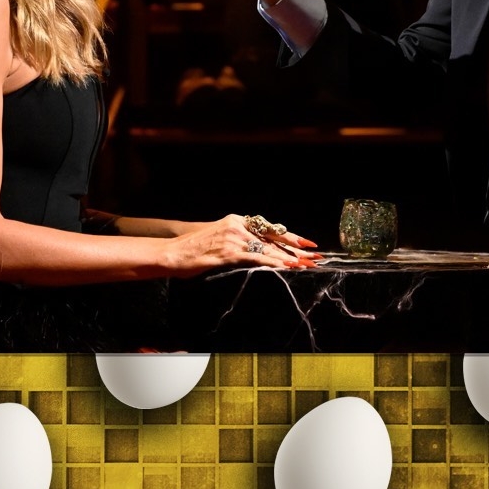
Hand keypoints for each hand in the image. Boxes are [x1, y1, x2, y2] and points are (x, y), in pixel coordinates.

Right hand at [161, 214, 319, 276]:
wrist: (173, 253)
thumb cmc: (193, 250)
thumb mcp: (218, 240)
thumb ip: (237, 242)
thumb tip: (255, 253)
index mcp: (237, 220)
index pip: (269, 229)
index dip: (289, 237)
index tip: (306, 243)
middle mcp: (238, 225)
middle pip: (274, 236)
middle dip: (296, 247)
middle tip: (315, 254)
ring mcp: (234, 238)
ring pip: (268, 248)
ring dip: (290, 258)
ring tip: (307, 264)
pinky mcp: (229, 252)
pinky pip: (257, 258)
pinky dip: (274, 263)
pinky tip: (286, 267)